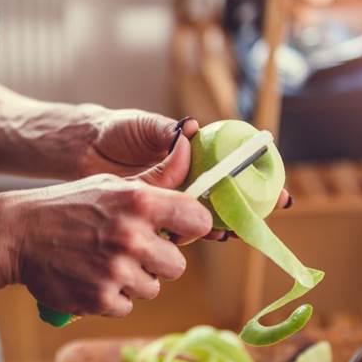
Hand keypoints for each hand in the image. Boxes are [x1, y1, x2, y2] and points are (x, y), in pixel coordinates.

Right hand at [0, 138, 211, 316]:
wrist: (18, 233)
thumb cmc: (69, 205)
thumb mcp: (110, 184)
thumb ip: (154, 186)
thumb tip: (189, 166)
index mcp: (139, 201)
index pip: (198, 220)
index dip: (191, 227)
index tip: (178, 230)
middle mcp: (132, 236)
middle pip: (177, 265)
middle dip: (158, 260)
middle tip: (131, 249)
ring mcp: (116, 271)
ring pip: (152, 288)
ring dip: (133, 280)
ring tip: (104, 261)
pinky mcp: (100, 299)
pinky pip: (127, 306)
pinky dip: (112, 296)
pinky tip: (90, 276)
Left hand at [80, 109, 292, 240]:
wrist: (84, 149)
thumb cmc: (116, 130)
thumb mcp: (143, 126)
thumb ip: (167, 132)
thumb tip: (192, 128)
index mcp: (189, 152)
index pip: (228, 162)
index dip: (254, 172)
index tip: (277, 184)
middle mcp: (186, 175)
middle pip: (225, 191)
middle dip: (251, 201)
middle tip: (273, 208)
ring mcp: (172, 195)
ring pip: (206, 210)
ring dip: (228, 220)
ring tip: (243, 226)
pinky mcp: (155, 212)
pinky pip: (180, 224)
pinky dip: (196, 231)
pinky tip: (212, 235)